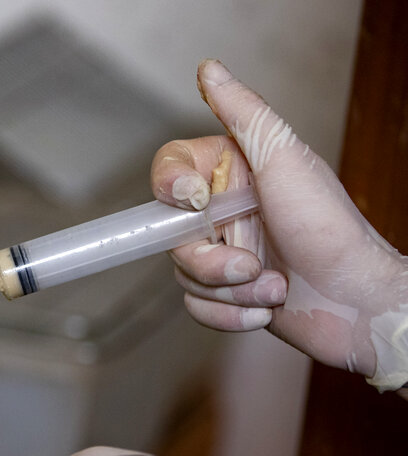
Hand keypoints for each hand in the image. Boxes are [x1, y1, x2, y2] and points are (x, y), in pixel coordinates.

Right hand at [152, 59, 407, 391]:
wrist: (357, 302)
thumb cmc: (329, 230)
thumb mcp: (283, 160)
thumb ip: (243, 112)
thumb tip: (210, 69)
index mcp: (233, 176)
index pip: (171, 172)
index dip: (171, 190)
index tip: (195, 202)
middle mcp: (225, 213)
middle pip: (170, 235)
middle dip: (210, 260)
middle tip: (251, 264)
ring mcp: (225, 254)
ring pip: (183, 274)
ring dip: (228, 290)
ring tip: (272, 287)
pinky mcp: (229, 294)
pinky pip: (197, 306)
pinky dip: (229, 314)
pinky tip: (265, 310)